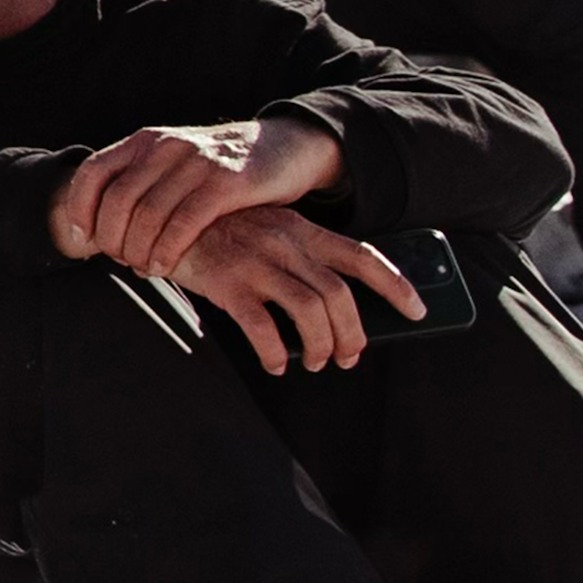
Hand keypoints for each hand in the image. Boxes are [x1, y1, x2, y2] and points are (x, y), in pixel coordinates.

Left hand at [49, 117, 344, 275]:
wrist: (284, 147)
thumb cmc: (223, 169)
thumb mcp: (176, 164)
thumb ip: (141, 186)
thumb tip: (96, 228)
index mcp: (148, 140)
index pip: (93, 172)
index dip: (79, 209)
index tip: (83, 240)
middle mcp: (167, 146)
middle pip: (117, 200)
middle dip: (111, 240)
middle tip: (120, 261)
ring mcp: (197, 161)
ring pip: (147, 215)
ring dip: (138, 251)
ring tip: (143, 269)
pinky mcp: (226, 181)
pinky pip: (183, 223)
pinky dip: (167, 251)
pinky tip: (164, 267)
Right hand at [169, 205, 424, 375]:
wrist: (165, 218)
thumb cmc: (222, 234)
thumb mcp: (269, 234)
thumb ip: (299, 260)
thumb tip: (335, 311)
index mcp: (303, 230)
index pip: (362, 256)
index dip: (395, 285)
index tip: (417, 311)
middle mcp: (286, 243)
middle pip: (339, 295)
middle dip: (352, 334)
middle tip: (347, 357)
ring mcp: (257, 262)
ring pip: (309, 313)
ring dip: (319, 346)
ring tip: (314, 362)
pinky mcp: (227, 282)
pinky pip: (262, 328)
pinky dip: (274, 353)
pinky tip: (274, 363)